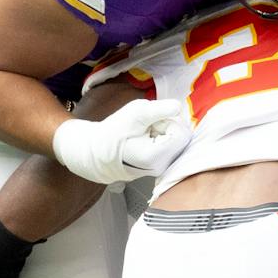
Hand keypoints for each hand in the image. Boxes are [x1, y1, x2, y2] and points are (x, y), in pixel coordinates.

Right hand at [51, 98, 188, 184]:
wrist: (97, 151)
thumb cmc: (114, 131)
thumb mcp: (136, 112)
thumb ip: (159, 109)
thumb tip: (178, 106)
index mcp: (156, 157)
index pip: (181, 132)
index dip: (167, 121)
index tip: (150, 122)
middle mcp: (162, 168)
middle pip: (181, 139)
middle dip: (166, 127)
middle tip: (145, 127)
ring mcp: (162, 170)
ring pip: (176, 143)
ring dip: (163, 133)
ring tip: (143, 134)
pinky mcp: (160, 168)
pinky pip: (170, 149)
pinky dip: (161, 140)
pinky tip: (145, 141)